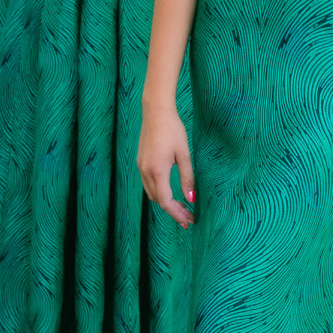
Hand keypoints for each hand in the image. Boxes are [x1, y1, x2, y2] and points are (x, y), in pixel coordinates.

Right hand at [138, 104, 194, 228]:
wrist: (156, 112)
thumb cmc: (172, 130)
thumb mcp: (184, 154)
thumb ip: (187, 178)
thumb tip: (192, 198)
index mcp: (157, 171)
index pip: (166, 202)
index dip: (177, 214)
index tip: (189, 221)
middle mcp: (145, 172)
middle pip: (157, 200)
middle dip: (172, 211)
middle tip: (188, 217)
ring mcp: (141, 167)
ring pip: (151, 193)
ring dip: (164, 203)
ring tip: (180, 208)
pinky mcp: (141, 162)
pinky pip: (148, 184)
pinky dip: (158, 192)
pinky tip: (169, 192)